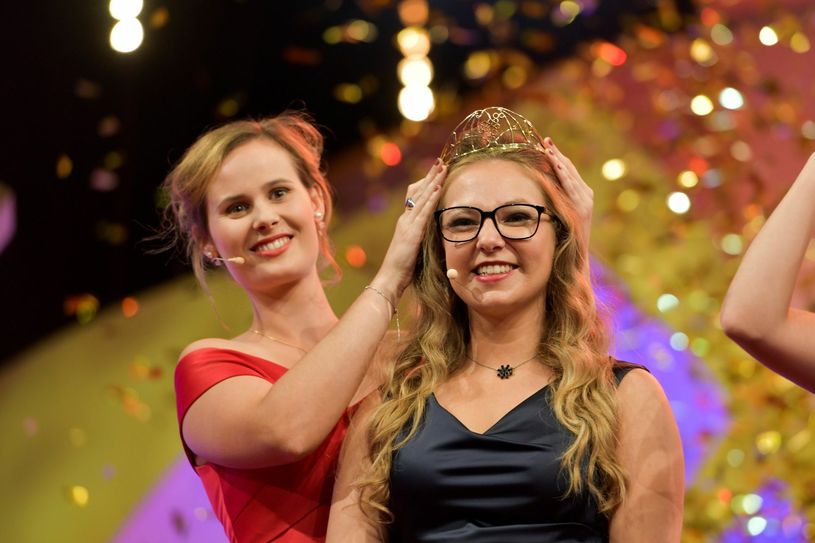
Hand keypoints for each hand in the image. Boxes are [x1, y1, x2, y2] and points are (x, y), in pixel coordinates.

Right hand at [372, 160, 447, 299]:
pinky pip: (423, 212)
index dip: (425, 183)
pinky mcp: (412, 233)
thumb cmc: (402, 268)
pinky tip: (437, 188)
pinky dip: (430, 199)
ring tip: (442, 168)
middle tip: (440, 161)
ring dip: (432, 182)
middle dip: (430, 176)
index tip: (435, 172)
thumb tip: (431, 232)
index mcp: (406, 223)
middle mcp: (405, 220)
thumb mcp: (414, 248)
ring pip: (421, 198)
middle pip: (418, 192)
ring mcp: (408, 225)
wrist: (390, 278)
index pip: (415, 197)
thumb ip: (420, 237)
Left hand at [543, 137, 592, 252]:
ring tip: (548, 148)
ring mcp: (585, 202)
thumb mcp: (560, 217)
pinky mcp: (582, 207)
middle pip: (570, 170)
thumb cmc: (565, 241)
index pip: (568, 172)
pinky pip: (571, 187)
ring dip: (559, 160)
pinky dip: (563, 174)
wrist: (577, 258)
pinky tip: (555, 164)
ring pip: (571, 176)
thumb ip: (555, 203)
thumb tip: (541, 192)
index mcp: (581, 196)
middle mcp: (585, 196)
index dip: (558, 158)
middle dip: (557, 154)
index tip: (547, 145)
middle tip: (545, 140)